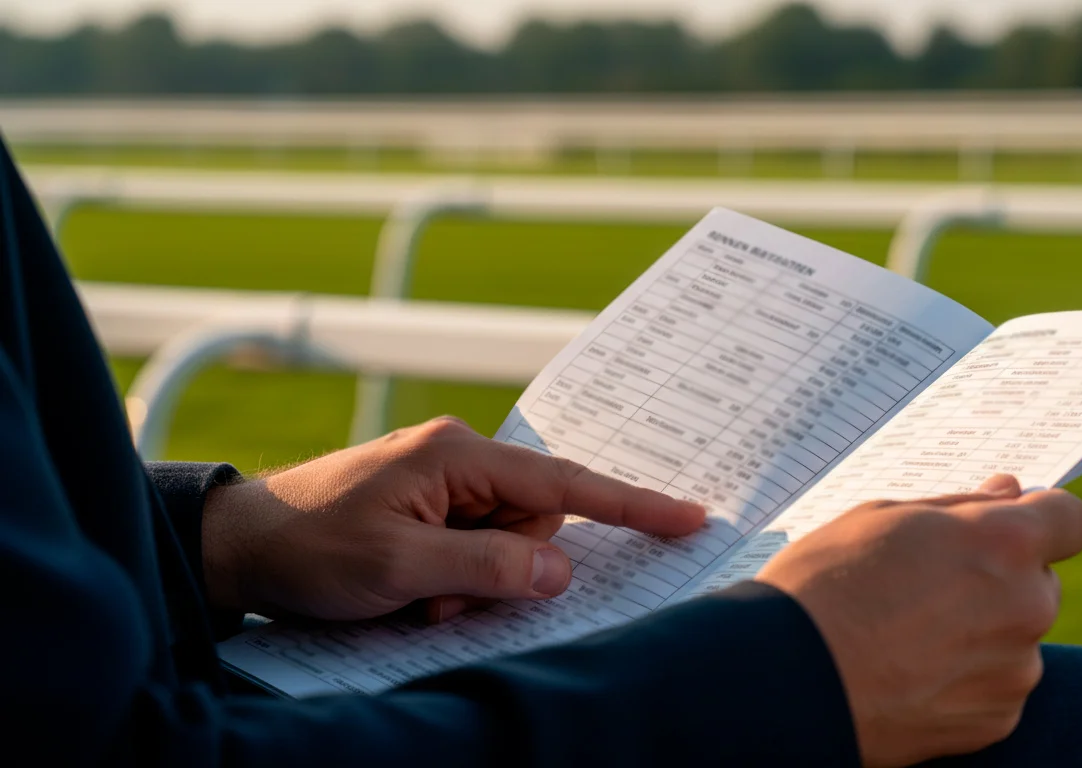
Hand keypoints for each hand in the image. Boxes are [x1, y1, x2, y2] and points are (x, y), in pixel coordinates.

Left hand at [201, 416, 704, 621]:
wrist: (238, 547)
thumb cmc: (308, 546)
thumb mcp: (400, 566)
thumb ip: (488, 567)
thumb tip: (560, 572)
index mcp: (458, 455)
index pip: (564, 482)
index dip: (631, 503)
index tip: (688, 517)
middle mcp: (458, 462)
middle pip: (533, 524)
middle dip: (506, 572)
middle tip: (443, 601)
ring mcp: (441, 486)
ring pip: (504, 547)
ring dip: (472, 585)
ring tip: (415, 599)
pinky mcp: (427, 511)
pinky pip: (472, 552)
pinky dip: (453, 583)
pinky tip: (412, 594)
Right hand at [755, 475, 1081, 767]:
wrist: (785, 679)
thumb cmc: (824, 583)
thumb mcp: (882, 518)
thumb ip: (959, 507)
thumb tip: (1009, 492)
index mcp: (1002, 543)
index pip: (1071, 519)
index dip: (1042, 519)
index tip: (1010, 527)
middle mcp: (1026, 605)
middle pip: (1040, 581)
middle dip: (1001, 579)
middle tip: (927, 586)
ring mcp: (1016, 670)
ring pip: (1017, 637)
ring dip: (982, 632)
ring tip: (907, 636)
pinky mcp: (997, 720)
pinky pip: (998, 687)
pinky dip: (967, 680)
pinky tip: (911, 673)